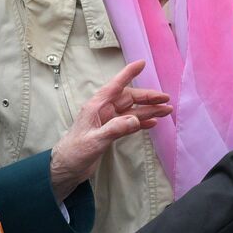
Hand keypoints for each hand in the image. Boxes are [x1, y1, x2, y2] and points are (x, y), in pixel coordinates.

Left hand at [49, 60, 171, 196]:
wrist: (66, 168)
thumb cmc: (74, 152)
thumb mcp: (95, 140)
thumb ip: (114, 129)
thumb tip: (135, 120)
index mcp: (96, 106)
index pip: (115, 86)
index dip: (128, 74)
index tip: (141, 63)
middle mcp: (103, 110)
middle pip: (129, 98)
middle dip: (148, 97)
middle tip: (166, 98)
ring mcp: (107, 121)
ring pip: (132, 111)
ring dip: (148, 110)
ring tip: (166, 110)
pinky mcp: (110, 132)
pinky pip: (129, 123)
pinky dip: (141, 122)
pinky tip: (153, 122)